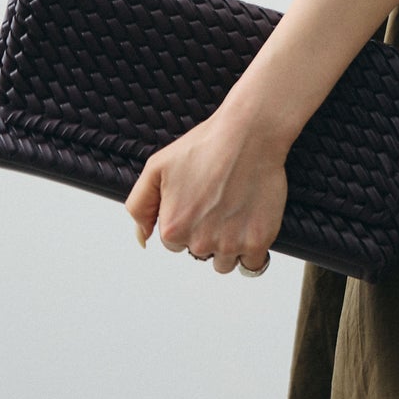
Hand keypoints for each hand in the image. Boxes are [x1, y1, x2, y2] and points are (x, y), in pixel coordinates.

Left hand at [124, 107, 287, 275]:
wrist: (249, 135)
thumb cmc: (206, 146)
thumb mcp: (156, 168)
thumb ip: (139, 207)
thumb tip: (142, 238)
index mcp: (173, 228)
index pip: (175, 244)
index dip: (188, 222)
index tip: (200, 202)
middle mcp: (200, 241)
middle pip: (201, 254)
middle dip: (208, 234)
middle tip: (219, 203)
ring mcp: (230, 243)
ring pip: (225, 263)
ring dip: (229, 245)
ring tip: (234, 213)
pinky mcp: (258, 241)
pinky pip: (252, 264)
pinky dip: (252, 249)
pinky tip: (250, 224)